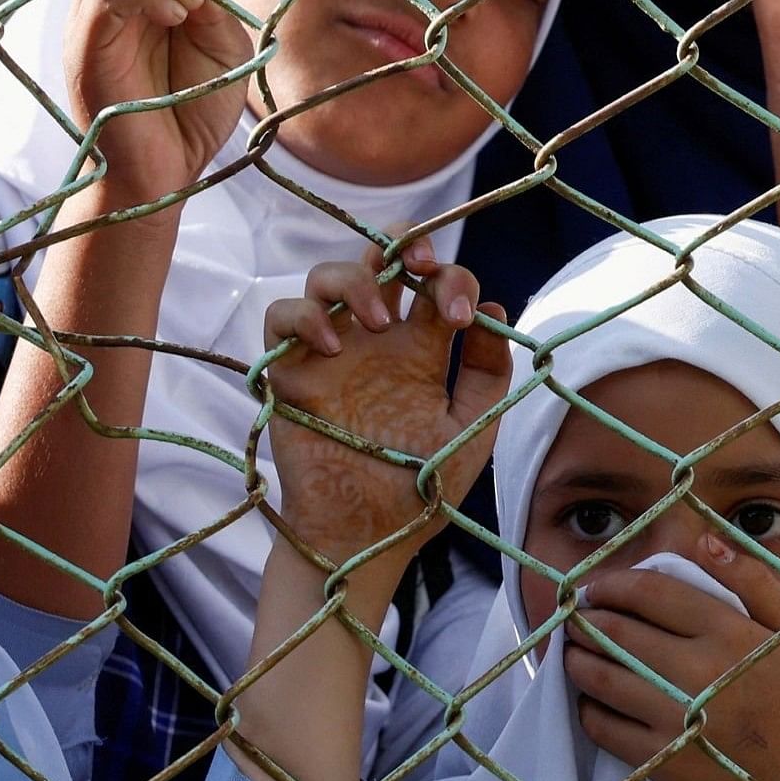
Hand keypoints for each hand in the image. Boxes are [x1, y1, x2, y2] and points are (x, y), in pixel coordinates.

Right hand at [256, 245, 509, 574]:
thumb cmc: (418, 492)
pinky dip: (305, 316)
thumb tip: (497, 311)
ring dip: (357, 279)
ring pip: (328, 275)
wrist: (364, 538)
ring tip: (379, 321)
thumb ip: (489, 375)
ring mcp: (331, 352)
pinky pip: (281, 317)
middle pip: (380, 258)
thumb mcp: (470, 432)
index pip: (434, 284)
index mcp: (420, 350)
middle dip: (402, 243)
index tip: (462, 318)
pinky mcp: (290, 371)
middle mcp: (374, 342)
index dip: (452, 279)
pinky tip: (334, 345)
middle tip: (419, 264)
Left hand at [562, 533, 779, 780]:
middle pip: (614, 630)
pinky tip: (592, 698)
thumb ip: (753, 580)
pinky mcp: (659, 760)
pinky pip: (601, 725)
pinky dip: (587, 706)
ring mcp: (674, 718)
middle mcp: (697, 670)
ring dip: (575, 658)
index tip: (596, 589)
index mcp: (728, 632)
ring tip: (574, 652)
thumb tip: (704, 540)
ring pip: (598, 675)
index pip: (648, 592)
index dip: (611, 585)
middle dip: (586, 619)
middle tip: (578, 619)